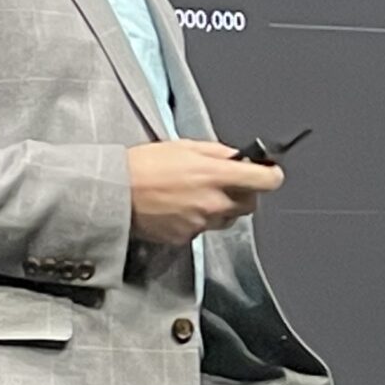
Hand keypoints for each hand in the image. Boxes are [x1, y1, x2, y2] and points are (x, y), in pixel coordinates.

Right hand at [127, 139, 282, 245]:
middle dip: (244, 193)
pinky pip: (204, 229)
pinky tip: (180, 208)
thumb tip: (237, 157)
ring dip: (221, 208)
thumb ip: (217, 152)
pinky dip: (199, 220)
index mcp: (216, 175)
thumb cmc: (144, 165)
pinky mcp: (187, 238)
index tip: (268, 172)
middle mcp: (214, 202)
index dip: (271, 175)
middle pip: (250, 204)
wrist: (114, 192)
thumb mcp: (184, 146)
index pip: (265, 180)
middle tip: (226, 183)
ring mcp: (201, 223)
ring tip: (196, 195)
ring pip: (227, 219)